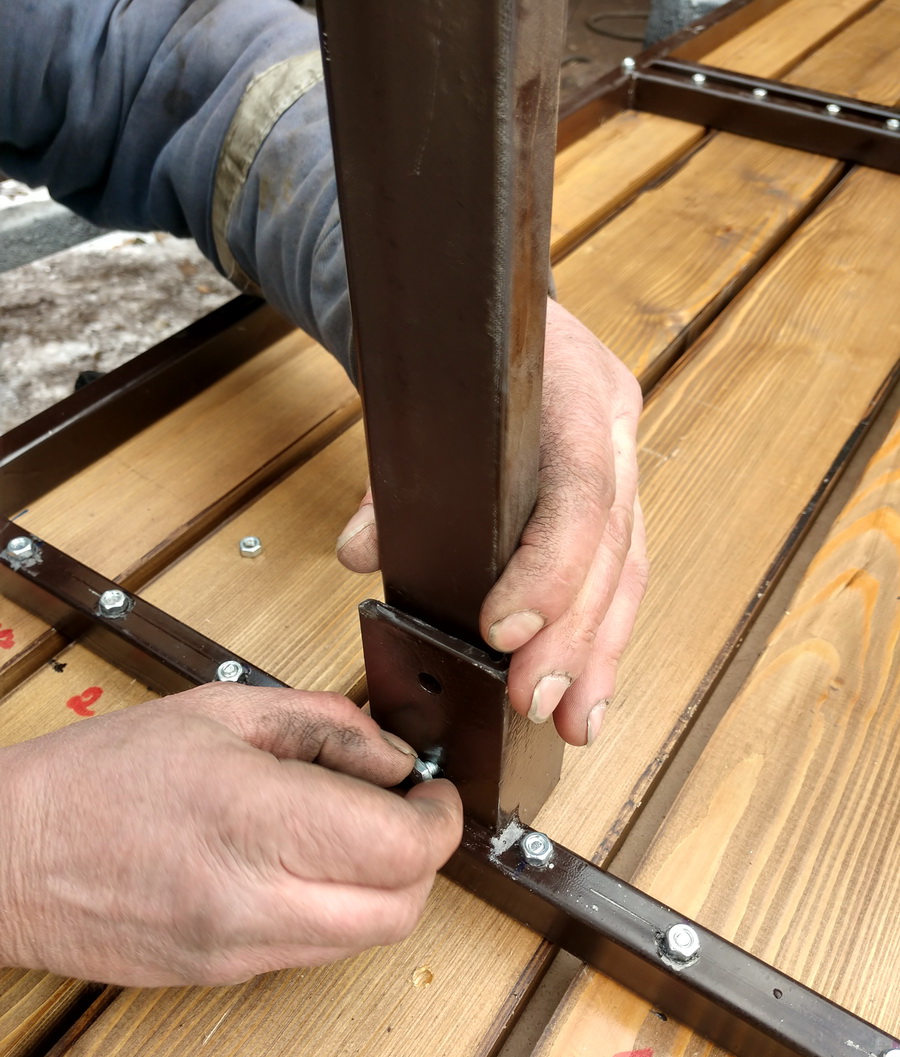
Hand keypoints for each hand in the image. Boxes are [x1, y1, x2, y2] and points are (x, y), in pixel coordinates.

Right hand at [0, 685, 461, 986]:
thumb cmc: (97, 775)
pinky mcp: (224, 976)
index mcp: (256, 819)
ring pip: (367, 939)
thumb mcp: (220, 712)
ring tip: (352, 831)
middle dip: (424, 858)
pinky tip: (306, 864)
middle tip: (405, 810)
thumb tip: (394, 756)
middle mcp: (255, 901)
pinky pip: (317, 952)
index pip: (403, 848)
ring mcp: (240, 950)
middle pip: (402, 909)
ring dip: (386, 888)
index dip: (440, 818)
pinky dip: (339, 911)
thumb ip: (326, 726)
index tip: (434, 790)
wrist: (6, 856)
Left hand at [337, 298, 647, 746]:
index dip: (550, 571)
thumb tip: (364, 551)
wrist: (482, 302)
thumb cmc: (452, 349)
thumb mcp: (416, 399)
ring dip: (599, 654)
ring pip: (628, 570)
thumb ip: (394, 478)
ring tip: (575, 720)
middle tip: (535, 703)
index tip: (504, 631)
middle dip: (575, 637)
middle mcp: (614, 425)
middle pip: (613, 547)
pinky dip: (600, 633)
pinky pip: (621, 571)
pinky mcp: (616, 489)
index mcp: (573, 391)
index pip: (581, 494)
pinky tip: (587, 683)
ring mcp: (624, 456)